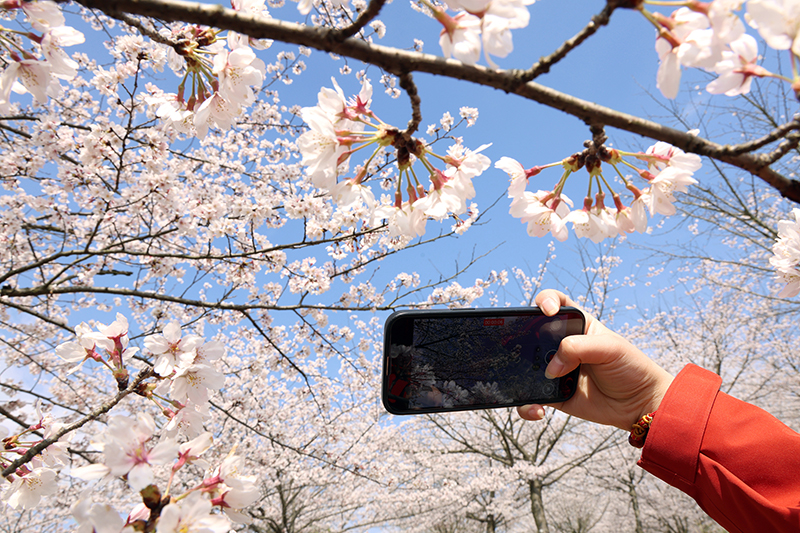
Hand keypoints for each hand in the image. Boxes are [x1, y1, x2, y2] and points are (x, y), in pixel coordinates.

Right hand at [517, 289, 673, 430]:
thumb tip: (550, 368)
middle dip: (522, 339)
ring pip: (526, 367)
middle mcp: (562, 346)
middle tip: (526, 350)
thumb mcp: (610, 348)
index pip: (555, 304)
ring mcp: (556, 370)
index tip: (547, 310)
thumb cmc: (630, 368)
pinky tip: (539, 410)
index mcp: (577, 325)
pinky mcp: (553, 394)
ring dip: (520, 374)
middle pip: (532, 335)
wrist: (640, 405)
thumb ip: (577, 348)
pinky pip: (531, 397)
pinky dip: (527, 404)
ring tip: (534, 383)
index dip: (545, 301)